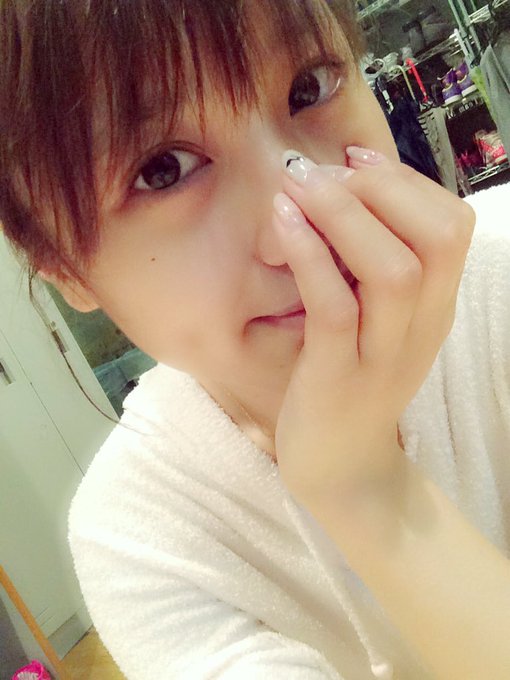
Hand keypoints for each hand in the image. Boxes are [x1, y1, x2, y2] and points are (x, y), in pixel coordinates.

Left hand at [272, 147, 474, 505]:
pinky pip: (334, 308)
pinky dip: (310, 258)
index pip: (452, 226)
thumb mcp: (377, 322)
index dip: (405, 180)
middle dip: (380, 187)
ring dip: (345, 216)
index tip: (354, 159)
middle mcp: (421, 328)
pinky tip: (283, 222)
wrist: (341, 467)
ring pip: (391, 272)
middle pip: (437, 238)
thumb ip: (372, 266)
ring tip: (299, 187)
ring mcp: (382, 356)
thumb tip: (343, 193)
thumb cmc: (350, 381)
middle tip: (324, 173)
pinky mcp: (337, 378)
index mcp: (435, 308)